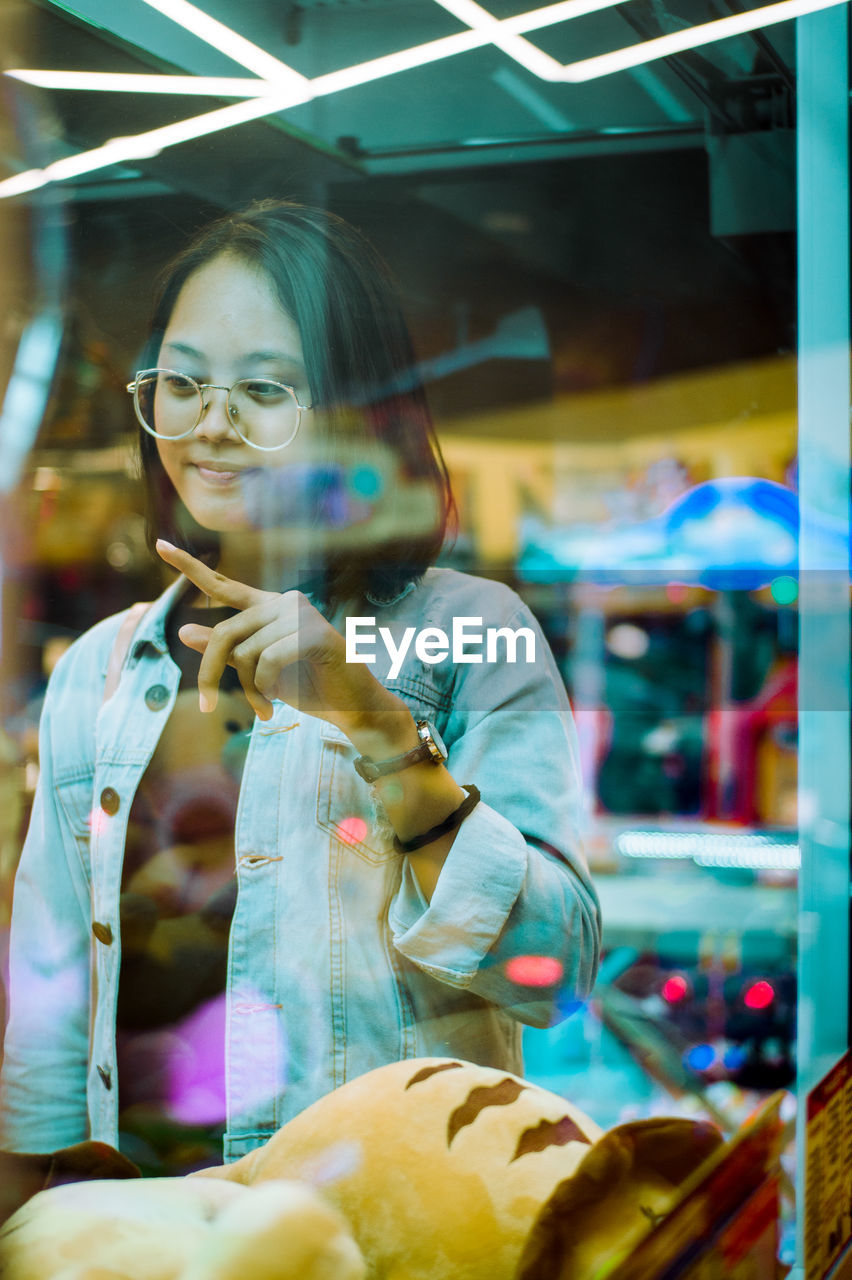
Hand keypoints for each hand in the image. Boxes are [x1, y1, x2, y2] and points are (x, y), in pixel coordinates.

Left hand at [155, 540, 414, 744]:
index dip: (190, 567)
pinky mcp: (315, 634)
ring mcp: (301, 615)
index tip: (159, 545)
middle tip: (207, 706)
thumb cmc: (308, 686)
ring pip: (246, 653)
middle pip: (224, 633)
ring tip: (262, 707)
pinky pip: (268, 660)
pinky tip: (275, 701)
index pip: (223, 586)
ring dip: (248, 689)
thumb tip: (182, 630)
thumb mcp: (257, 671)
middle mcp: (283, 602)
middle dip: (210, 673)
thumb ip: (225, 651)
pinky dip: (265, 687)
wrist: (351, 706)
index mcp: (268, 607)